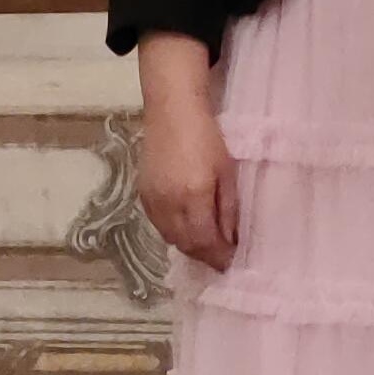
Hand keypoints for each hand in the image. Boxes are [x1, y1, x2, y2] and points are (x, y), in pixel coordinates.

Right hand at [137, 33, 239, 269]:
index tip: (231, 261)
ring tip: (206, 246)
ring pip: (170, 238)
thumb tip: (230, 240)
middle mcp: (169, 204)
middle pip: (186, 245)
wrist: (172, 113)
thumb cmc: (207, 138)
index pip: (205, 241)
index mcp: (193, 197)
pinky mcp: (142, 195)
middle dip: (205, 256)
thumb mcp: (227, 172)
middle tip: (221, 258)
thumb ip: (228, 209)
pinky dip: (174, 234)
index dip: (218, 256)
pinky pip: (159, 226)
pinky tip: (187, 230)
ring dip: (189, 247)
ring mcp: (152, 201)